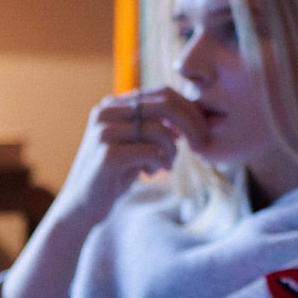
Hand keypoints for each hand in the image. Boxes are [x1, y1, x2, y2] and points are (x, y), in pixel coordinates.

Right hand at [49, 87, 209, 227]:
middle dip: (193, 126)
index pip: (165, 93)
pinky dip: (160, 163)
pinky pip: (152, 151)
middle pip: (166, 105)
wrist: (84, 205)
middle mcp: (107, 111)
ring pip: (161, 130)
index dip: (192, 111)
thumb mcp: (143, 144)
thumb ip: (168, 127)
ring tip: (165, 166)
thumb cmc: (119, 173)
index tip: (205, 132)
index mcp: (115, 104)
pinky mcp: (107, 154)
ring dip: (173, 151)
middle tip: (200, 147)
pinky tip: (149, 173)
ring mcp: (104, 131)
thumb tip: (213, 119)